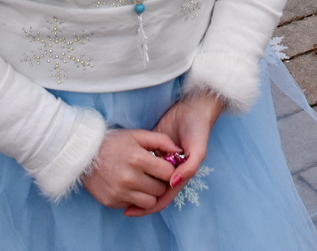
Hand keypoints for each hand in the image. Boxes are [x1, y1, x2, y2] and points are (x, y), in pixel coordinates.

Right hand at [80, 128, 179, 214]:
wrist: (83, 155)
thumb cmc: (113, 143)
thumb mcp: (138, 135)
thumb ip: (161, 141)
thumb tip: (179, 151)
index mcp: (138, 159)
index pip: (168, 173)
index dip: (169, 169)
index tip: (164, 166)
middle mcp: (129, 178)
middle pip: (160, 189)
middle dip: (160, 182)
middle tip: (153, 174)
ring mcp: (119, 192)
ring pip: (149, 202)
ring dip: (150, 194)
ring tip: (143, 182)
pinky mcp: (111, 202)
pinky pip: (133, 206)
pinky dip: (135, 199)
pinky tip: (129, 187)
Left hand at [132, 91, 224, 214]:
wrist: (194, 106)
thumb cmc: (198, 127)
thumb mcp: (198, 149)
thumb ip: (189, 167)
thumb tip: (173, 183)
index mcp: (182, 173)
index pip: (164, 196)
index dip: (148, 207)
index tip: (129, 210)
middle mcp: (172, 170)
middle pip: (154, 191)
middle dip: (141, 199)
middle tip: (120, 204)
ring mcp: (162, 159)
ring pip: (148, 179)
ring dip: (136, 187)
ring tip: (118, 193)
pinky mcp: (154, 149)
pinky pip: (144, 165)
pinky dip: (136, 171)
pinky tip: (122, 175)